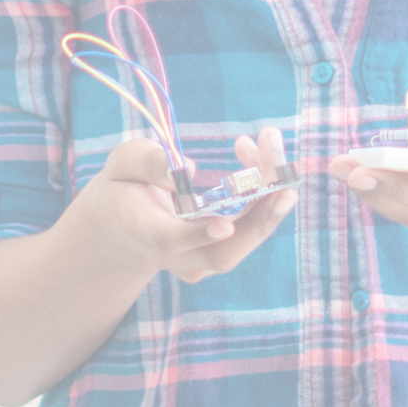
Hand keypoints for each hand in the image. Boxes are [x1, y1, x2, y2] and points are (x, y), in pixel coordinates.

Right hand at [67, 130, 293, 281]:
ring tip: (269, 143)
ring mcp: (197, 263)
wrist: (121, 232)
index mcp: (142, 231)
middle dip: (259, 218)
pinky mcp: (216, 257)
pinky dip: (261, 195)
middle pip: (221, 252)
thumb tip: (187, 169)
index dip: (198, 233)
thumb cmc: (121, 190)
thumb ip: (147, 162)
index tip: (225, 225)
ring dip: (267, 195)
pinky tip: (256, 151)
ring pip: (242, 241)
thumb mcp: (121, 164)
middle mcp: (173, 256)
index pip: (169, 239)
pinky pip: (246, 232)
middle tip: (287, 183)